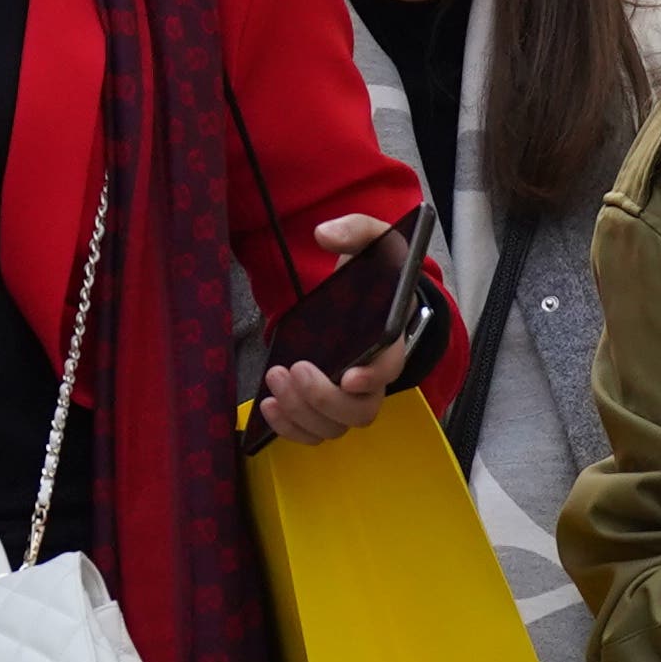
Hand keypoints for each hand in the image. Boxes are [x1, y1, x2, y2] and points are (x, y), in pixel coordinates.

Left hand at [259, 212, 423, 443]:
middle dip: (323, 397)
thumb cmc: (376, 271)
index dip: (372, 378)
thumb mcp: (374, 239)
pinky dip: (291, 428)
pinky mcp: (325, 404)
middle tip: (295, 368)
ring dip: (301, 413)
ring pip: (334, 427)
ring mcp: (349, 396)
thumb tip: (325, 234)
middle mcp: (373, 377)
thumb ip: (355, 229)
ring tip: (274, 380)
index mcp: (390, 341)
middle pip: (359, 412)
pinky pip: (313, 432)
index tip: (348, 374)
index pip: (391, 370)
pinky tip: (269, 405)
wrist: (367, 294)